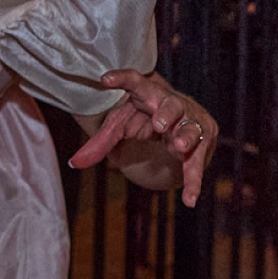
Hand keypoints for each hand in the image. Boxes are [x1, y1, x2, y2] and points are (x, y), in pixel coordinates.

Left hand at [68, 69, 216, 206]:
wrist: (178, 123)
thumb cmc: (144, 119)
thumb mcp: (120, 126)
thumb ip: (99, 143)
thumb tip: (73, 164)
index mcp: (148, 94)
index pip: (135, 81)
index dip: (121, 78)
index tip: (104, 79)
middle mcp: (172, 103)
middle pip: (171, 105)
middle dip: (166, 113)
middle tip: (158, 124)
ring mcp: (191, 120)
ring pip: (191, 129)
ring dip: (185, 138)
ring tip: (178, 147)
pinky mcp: (204, 138)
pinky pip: (197, 162)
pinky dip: (193, 181)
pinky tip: (189, 199)